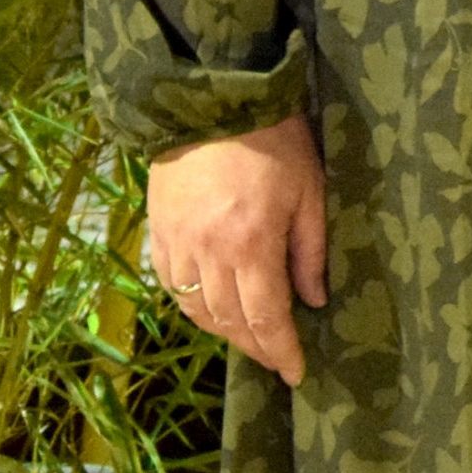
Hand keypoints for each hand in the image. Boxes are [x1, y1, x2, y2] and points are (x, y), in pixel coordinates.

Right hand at [145, 115, 329, 387]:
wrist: (214, 98)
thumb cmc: (276, 139)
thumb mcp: (309, 189)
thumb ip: (310, 250)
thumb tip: (314, 301)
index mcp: (251, 244)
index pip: (266, 317)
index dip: (280, 350)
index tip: (296, 374)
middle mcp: (208, 254)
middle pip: (229, 321)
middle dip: (254, 346)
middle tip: (275, 359)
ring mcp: (177, 244)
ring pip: (195, 309)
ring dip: (222, 331)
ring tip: (247, 339)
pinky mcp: (157, 232)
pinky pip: (170, 285)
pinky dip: (191, 305)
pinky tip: (208, 309)